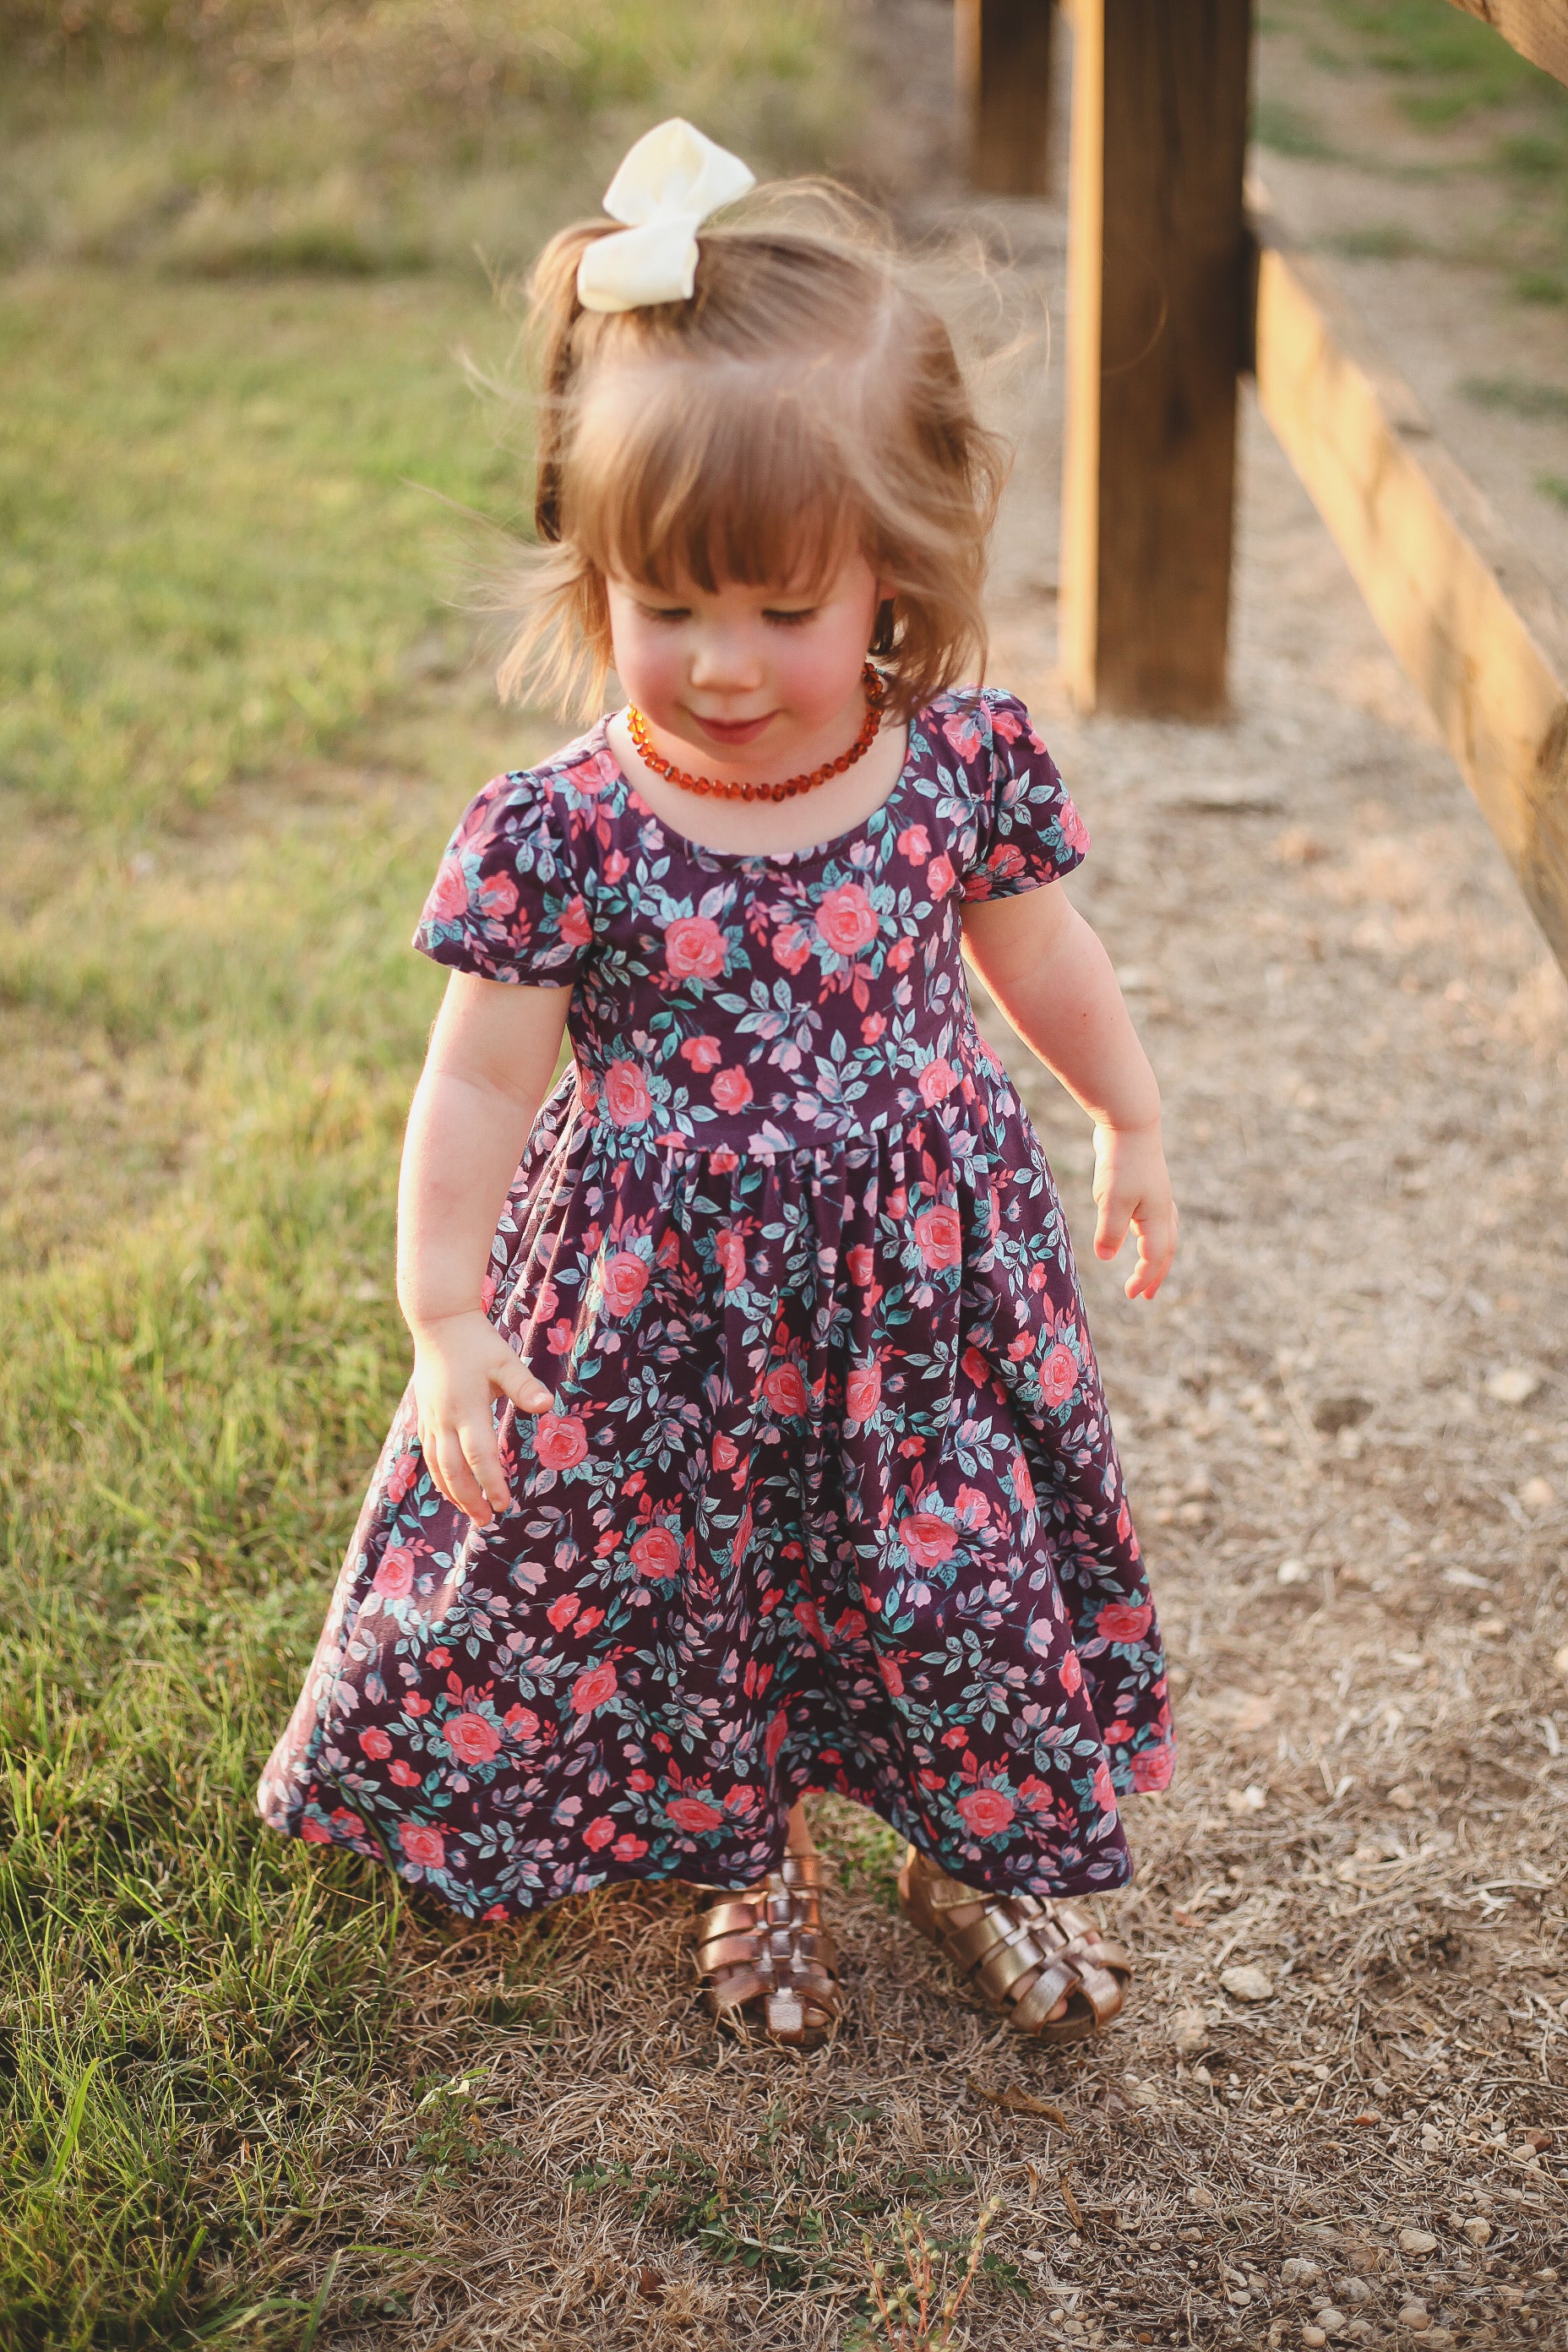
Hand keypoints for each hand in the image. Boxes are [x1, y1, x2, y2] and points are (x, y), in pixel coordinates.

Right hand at [410, 1310, 553, 1524]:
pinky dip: (439, 1475)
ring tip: (468, 1513)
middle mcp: (444, 1419)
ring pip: (437, 1466)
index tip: (504, 1504)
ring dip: (452, 1493)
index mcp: (467, 1409)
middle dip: (470, 1499)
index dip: (491, 1482)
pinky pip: (428, 1454)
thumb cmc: (477, 1343)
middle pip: (454, 1470)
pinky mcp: (424, 1416)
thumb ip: (524, 1386)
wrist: (438, 1323)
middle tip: (486, 1521)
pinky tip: (449, 1487)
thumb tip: (546, 1407)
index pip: (479, 1456)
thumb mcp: (505, 1360)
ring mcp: (431, 1419)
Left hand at [1091, 1119, 1177, 1301]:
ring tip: (1150, 1264)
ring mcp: (1155, 1195)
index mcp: (1157, 1217)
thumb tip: (1107, 1258)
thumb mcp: (1111, 1200)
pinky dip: (1150, 1231)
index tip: (1132, 1295)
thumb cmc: (1122, 1162)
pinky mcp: (1144, 1184)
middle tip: (1148, 1296)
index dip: (1145, 1277)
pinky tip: (1136, 1227)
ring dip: (1157, 1252)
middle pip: (1165, 1248)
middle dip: (1156, 1273)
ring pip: (1163, 1231)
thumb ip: (1109, 1231)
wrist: (1130, 1123)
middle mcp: (1161, 1208)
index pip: (1155, 1256)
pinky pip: (1153, 1216)